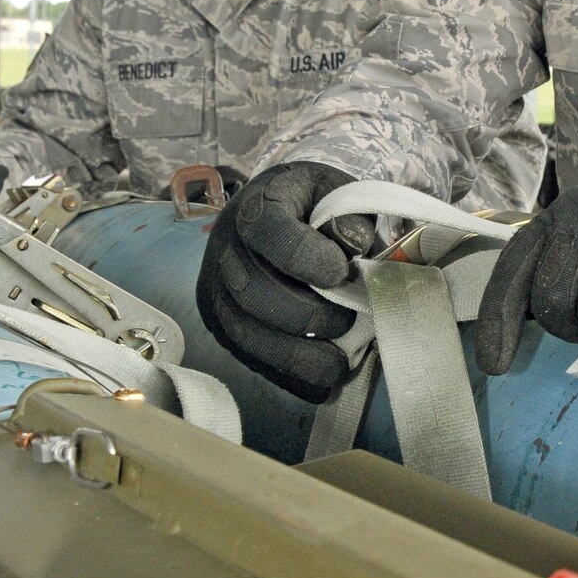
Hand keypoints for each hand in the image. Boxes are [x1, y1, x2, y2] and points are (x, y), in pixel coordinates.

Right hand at [195, 161, 375, 402]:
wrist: (275, 207)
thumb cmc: (313, 204)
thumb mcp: (337, 194)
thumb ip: (352, 222)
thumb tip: (360, 256)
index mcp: (260, 203)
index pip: (271, 231)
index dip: (308, 258)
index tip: (342, 273)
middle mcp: (227, 245)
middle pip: (252, 290)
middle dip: (306, 317)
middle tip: (346, 323)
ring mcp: (217, 285)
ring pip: (243, 330)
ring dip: (295, 356)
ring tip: (336, 366)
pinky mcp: (218, 319)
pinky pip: (245, 354)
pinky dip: (284, 374)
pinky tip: (318, 383)